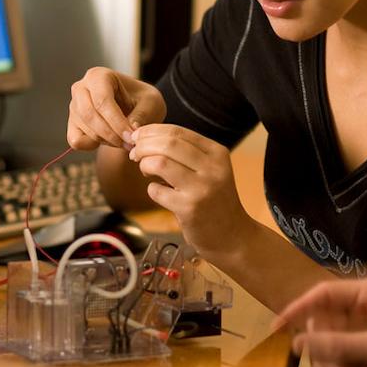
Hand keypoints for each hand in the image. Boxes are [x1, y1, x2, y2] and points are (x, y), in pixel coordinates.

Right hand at [68, 67, 165, 150]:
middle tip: (130, 144)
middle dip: (111, 134)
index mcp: (99, 75)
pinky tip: (109, 141)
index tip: (131, 137)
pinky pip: (76, 141)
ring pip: (85, 129)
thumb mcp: (151, 103)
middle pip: (89, 115)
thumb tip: (131, 129)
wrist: (134, 107)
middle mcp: (81, 88)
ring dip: (106, 141)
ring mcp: (74, 106)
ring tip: (125, 141)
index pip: (102, 100)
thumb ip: (142, 115)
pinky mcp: (72, 123)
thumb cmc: (142, 100)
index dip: (117, 122)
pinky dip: (92, 146)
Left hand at [127, 123, 251, 255]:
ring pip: (160, 163)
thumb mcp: (210, 169)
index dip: (151, 131)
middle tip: (135, 153)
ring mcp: (201, 189)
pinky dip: (151, 189)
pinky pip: (157, 191)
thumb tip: (144, 137)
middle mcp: (212, 168)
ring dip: (144, 164)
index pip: (177, 132)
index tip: (138, 136)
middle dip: (143, 146)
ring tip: (145, 171)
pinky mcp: (189, 209)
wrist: (232, 235)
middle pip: (167, 144)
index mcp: (217, 153)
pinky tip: (159, 192)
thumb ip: (184, 152)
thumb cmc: (214, 199)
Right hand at [275, 277, 366, 366]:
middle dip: (322, 345)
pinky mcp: (366, 344)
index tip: (277, 327)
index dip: (299, 308)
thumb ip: (339, 344)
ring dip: (331, 361)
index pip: (326, 292)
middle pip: (325, 319)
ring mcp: (366, 325)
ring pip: (329, 340)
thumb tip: (297, 342)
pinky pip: (339, 354)